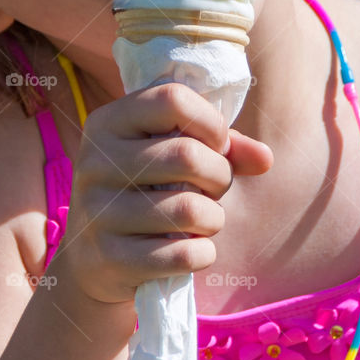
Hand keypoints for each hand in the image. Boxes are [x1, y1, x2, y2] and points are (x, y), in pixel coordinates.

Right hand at [54, 83, 272, 305]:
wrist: (93, 260)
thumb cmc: (144, 193)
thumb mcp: (169, 157)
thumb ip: (222, 148)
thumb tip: (265, 158)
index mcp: (107, 122)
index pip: (173, 99)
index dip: (211, 122)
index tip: (216, 146)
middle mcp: (94, 161)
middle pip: (186, 155)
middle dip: (220, 176)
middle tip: (216, 189)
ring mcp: (96, 211)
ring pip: (189, 209)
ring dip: (213, 218)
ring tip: (204, 220)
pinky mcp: (108, 257)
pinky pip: (182, 254)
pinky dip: (203, 254)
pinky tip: (194, 250)